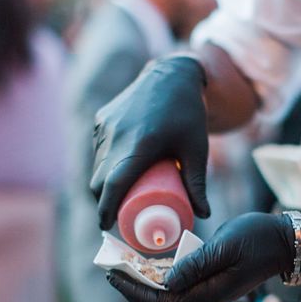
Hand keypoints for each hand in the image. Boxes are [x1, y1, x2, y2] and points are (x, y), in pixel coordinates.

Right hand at [90, 55, 209, 229]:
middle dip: (104, 202)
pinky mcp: (102, 119)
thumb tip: (204, 216)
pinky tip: (113, 172)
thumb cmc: (188, 115)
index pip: (113, 185)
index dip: (106, 209)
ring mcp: (106, 125)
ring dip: (103, 184)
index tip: (106, 226)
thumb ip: (198, 184)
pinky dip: (103, 165)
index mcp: (140, 144)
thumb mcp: (197, 150)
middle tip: (118, 215)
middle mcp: (118, 134)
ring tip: (117, 197)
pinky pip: (98, 150)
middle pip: (100, 180)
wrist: (172, 75)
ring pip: (97, 165)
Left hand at [106, 212, 294, 301]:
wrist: (283, 243)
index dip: (131, 291)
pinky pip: (176, 288)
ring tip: (123, 266)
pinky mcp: (207, 284)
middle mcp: (203, 301)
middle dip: (131, 291)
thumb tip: (166, 282)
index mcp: (206, 296)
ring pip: (165, 298)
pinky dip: (157, 279)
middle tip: (111, 270)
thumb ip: (196, 265)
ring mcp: (206, 294)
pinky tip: (146, 265)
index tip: (112, 274)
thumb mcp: (225, 247)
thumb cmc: (257, 240)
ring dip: (142, 285)